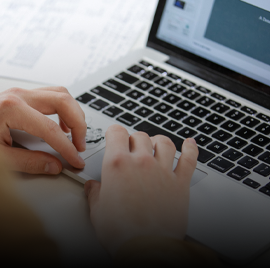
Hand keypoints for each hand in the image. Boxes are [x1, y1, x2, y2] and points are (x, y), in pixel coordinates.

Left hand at [0, 87, 86, 173]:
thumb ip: (28, 163)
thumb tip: (53, 165)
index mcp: (11, 109)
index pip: (51, 130)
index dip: (67, 148)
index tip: (75, 160)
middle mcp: (19, 96)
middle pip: (64, 102)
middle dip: (78, 124)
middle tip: (79, 144)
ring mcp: (21, 93)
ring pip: (61, 95)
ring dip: (73, 114)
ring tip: (75, 134)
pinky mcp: (23, 96)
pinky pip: (53, 96)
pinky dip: (64, 110)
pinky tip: (62, 125)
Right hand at [84, 124, 197, 255]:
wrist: (146, 250)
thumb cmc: (122, 232)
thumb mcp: (98, 211)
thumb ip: (94, 193)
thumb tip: (92, 187)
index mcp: (118, 165)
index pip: (117, 132)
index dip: (115, 132)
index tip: (115, 136)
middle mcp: (142, 163)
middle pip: (140, 136)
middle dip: (134, 140)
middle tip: (132, 149)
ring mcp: (163, 171)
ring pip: (164, 142)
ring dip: (158, 141)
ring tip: (155, 146)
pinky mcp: (180, 183)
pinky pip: (189, 159)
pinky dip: (191, 149)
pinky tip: (189, 144)